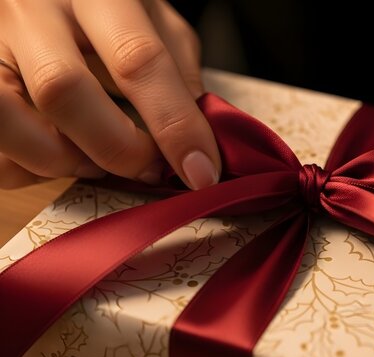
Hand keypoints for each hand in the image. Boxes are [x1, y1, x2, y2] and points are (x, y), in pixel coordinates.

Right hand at [0, 0, 219, 189]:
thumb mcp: (155, 20)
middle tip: (149, 168)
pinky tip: (61, 154)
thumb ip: (178, 71)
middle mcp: (33, 11)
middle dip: (117, 147)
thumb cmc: (109, 7)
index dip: (173, 124)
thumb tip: (195, 141)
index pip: (137, 59)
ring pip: (8, 119)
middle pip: (62, 90)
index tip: (199, 169)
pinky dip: (29, 166)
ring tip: (98, 161)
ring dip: (63, 159)